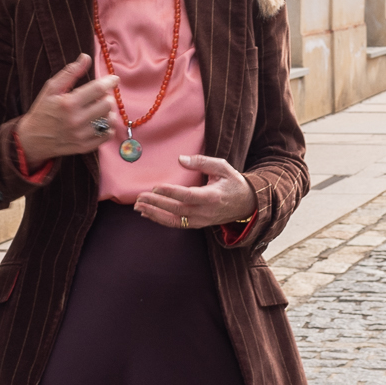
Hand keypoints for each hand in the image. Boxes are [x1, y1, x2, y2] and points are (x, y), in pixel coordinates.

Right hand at [14, 54, 120, 163]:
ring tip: (99, 109)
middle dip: (106, 97)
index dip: (110, 81)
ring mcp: (81, 135)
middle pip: (107, 104)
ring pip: (109, 120)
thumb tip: (86, 57)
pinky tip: (99, 122)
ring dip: (108, 112)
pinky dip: (107, 127)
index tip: (114, 79)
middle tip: (99, 96)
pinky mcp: (84, 147)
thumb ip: (70, 72)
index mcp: (68, 103)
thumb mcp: (51, 88)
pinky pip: (106, 135)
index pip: (98, 89)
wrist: (32, 139)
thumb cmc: (42, 110)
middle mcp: (76, 120)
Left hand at [132, 155, 255, 230]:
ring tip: (138, 207)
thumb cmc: (233, 183)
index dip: (170, 192)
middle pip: (176, 209)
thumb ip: (202, 162)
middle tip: (139, 197)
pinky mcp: (197, 225)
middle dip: (156, 203)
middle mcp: (205, 212)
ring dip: (154, 214)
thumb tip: (181, 159)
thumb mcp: (222, 167)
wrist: (247, 204)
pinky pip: (176, 224)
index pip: (187, 196)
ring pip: (174, 220)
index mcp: (212, 196)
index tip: (156, 186)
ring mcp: (201, 221)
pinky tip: (147, 213)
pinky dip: (160, 220)